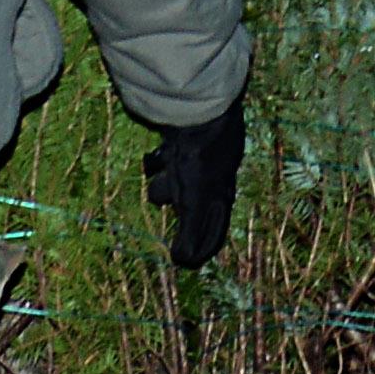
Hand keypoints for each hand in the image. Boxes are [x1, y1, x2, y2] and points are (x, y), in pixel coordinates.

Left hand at [141, 91, 245, 276]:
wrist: (202, 112)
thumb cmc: (202, 160)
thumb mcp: (195, 202)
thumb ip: (191, 234)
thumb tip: (184, 261)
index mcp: (221, 199)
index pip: (214, 234)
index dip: (199, 250)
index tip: (182, 261)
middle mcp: (213, 182)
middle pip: (192, 210)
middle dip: (179, 211)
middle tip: (171, 211)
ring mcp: (198, 162)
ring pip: (177, 185)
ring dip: (164, 185)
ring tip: (158, 176)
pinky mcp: (183, 143)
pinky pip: (167, 160)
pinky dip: (159, 162)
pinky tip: (153, 157)